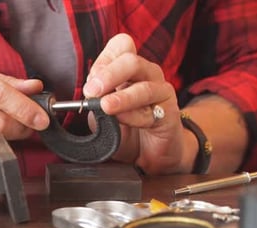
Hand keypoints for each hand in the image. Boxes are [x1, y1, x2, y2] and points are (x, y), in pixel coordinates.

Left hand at [83, 33, 184, 173]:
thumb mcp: (101, 112)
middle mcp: (147, 75)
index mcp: (129, 69)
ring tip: (105, 106)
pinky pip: (151, 112)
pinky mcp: (169, 113)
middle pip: (131, 60)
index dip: (104, 59)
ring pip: (144, 87)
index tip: (90, 79)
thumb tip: (88, 92)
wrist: (148, 153)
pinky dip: (132, 116)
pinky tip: (121, 120)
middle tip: (91, 91)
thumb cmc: (125, 128)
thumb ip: (95, 100)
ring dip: (121, 97)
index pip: (122, 45)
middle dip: (109, 74)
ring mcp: (161, 92)